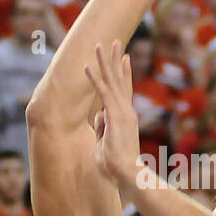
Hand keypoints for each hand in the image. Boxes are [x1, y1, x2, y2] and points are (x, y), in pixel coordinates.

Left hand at [85, 42, 142, 187]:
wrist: (128, 173)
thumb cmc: (118, 165)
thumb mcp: (107, 142)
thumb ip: (104, 127)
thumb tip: (98, 115)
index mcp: (126, 117)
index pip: (125, 90)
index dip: (124, 73)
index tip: (123, 57)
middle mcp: (126, 110)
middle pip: (120, 80)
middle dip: (115, 60)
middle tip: (114, 42)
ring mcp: (122, 112)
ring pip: (112, 81)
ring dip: (104, 62)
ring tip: (99, 44)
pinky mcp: (114, 115)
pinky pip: (102, 92)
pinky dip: (95, 78)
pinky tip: (87, 66)